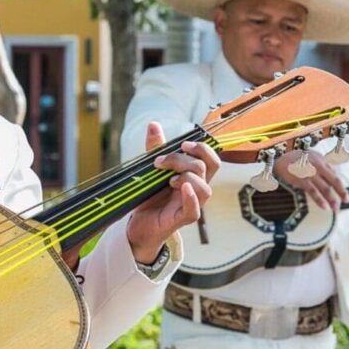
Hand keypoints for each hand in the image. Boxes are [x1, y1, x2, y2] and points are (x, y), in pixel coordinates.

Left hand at [126, 122, 218, 263]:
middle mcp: (197, 189)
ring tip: (167, 179)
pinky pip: (194, 209)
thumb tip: (153, 124)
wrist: (137, 224)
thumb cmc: (149, 197)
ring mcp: (192, 204)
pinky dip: (190, 197)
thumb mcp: (151, 169)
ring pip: (205, 188)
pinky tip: (181, 187)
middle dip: (184, 159)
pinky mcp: (182, 219)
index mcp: (193, 176)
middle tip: (160, 161)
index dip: (203, 148)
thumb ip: (155, 148)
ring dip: (186, 177)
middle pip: (207, 168)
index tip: (183, 144)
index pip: (211, 158)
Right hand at [275, 149, 348, 210]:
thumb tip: (334, 173)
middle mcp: (318, 166)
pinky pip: (313, 191)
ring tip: (336, 209)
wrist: (278, 157)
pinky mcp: (301, 180)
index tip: (344, 195)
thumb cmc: (295, 158)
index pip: (334, 175)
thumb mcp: (311, 157)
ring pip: (325, 188)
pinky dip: (320, 200)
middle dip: (342, 192)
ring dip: (332, 199)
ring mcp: (310, 173)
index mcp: (322, 161)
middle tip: (347, 201)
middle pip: (334, 181)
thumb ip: (322, 165)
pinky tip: (325, 207)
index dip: (340, 186)